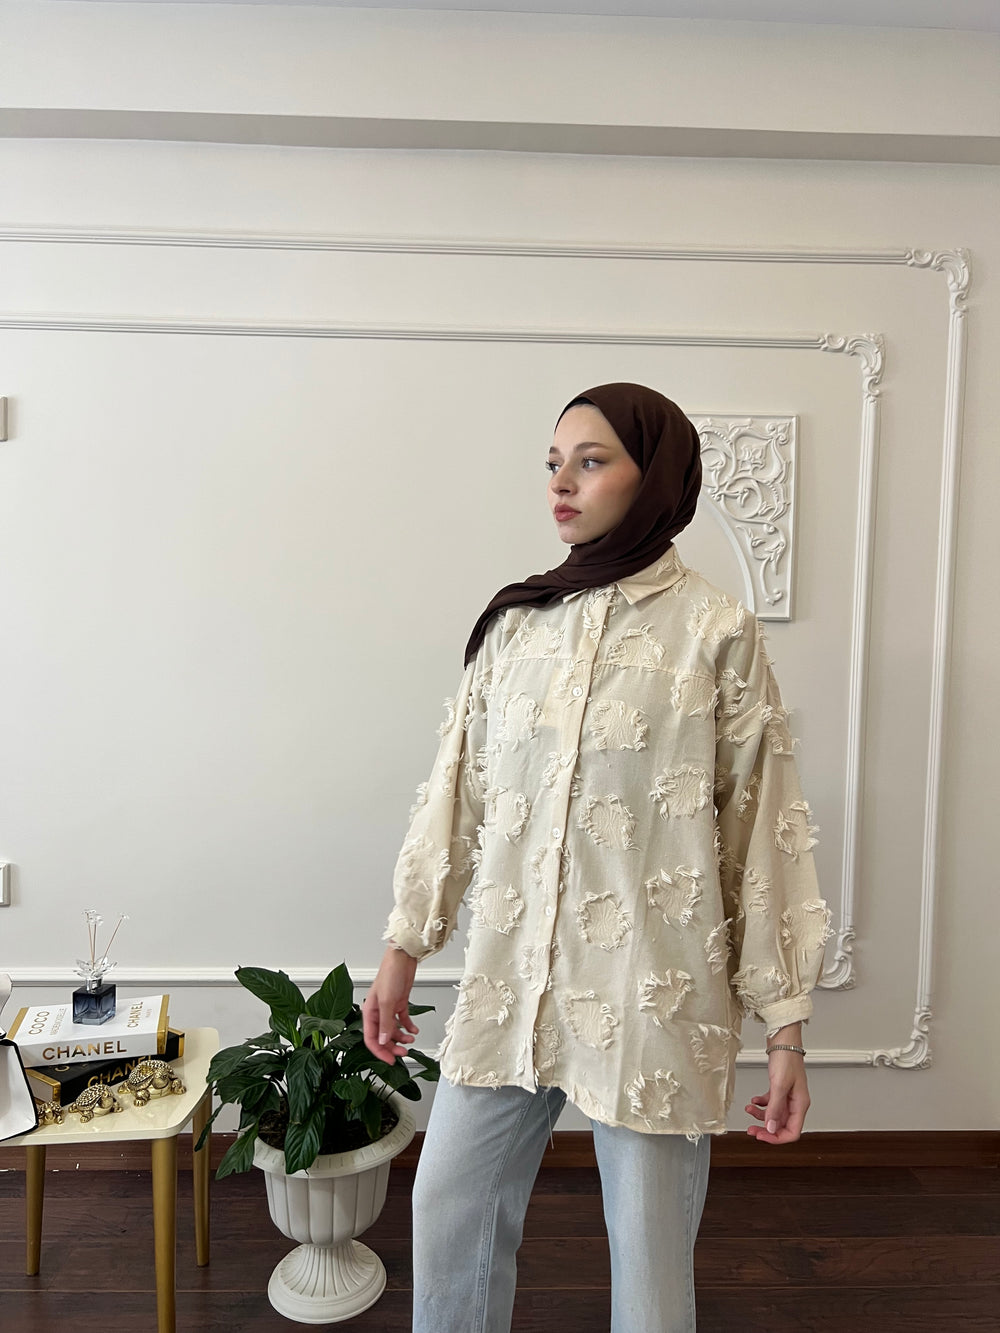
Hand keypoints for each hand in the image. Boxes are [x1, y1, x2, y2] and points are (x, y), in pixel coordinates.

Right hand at [362, 946, 418, 1064]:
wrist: (403, 958)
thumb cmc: (390, 973)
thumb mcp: (387, 1001)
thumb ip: (386, 1023)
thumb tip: (384, 1041)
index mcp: (369, 1012)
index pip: (371, 1039)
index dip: (380, 1052)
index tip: (389, 1062)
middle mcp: (378, 1012)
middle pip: (383, 1037)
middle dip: (393, 1047)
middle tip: (404, 1054)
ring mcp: (389, 1008)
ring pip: (393, 1030)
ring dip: (402, 1038)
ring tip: (411, 1040)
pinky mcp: (399, 1003)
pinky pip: (403, 1020)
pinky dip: (409, 1027)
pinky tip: (414, 1030)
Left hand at [745, 1050, 809, 1143]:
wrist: (783, 1039)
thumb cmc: (786, 1057)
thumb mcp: (779, 1084)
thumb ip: (774, 1108)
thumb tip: (770, 1128)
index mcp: (800, 1104)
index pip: (792, 1132)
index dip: (776, 1138)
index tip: (761, 1136)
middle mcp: (795, 1102)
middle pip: (781, 1125)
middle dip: (766, 1129)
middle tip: (751, 1130)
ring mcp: (787, 1095)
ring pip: (774, 1115)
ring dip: (761, 1116)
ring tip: (749, 1110)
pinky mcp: (780, 1088)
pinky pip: (771, 1103)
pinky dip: (761, 1104)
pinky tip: (754, 1101)